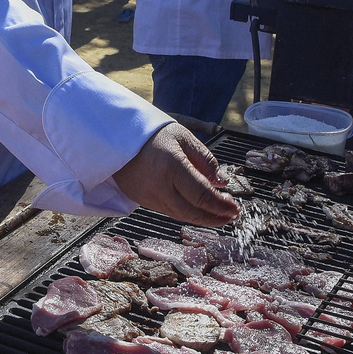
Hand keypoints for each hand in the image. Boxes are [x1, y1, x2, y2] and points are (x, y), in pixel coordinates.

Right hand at [113, 122, 239, 226]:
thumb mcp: (184, 138)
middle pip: (192, 212)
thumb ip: (205, 160)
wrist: (117, 137)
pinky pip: (168, 211)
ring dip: (202, 219)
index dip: (221, 206)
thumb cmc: (153, 135)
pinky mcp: (141, 200)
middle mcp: (159, 186)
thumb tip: (222, 182)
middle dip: (215, 218)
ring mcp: (148, 196)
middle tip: (231, 216)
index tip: (235, 208)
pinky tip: (197, 210)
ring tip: (218, 216)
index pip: (202, 195)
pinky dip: (186, 213)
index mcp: (172, 166)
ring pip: (180, 216)